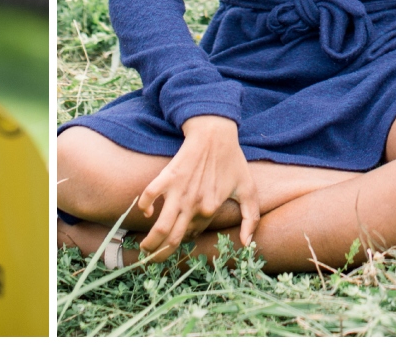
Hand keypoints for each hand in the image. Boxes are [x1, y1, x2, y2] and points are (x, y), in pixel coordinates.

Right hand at [133, 116, 257, 259]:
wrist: (215, 134)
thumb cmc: (233, 161)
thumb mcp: (249, 191)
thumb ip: (251, 219)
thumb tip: (246, 244)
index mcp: (210, 210)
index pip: (192, 235)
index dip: (185, 239)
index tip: (182, 239)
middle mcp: (193, 205)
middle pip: (172, 239)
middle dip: (159, 255)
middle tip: (152, 261)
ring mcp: (178, 192)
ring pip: (160, 226)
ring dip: (149, 242)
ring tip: (144, 248)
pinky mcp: (167, 177)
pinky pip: (149, 195)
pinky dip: (144, 206)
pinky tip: (146, 212)